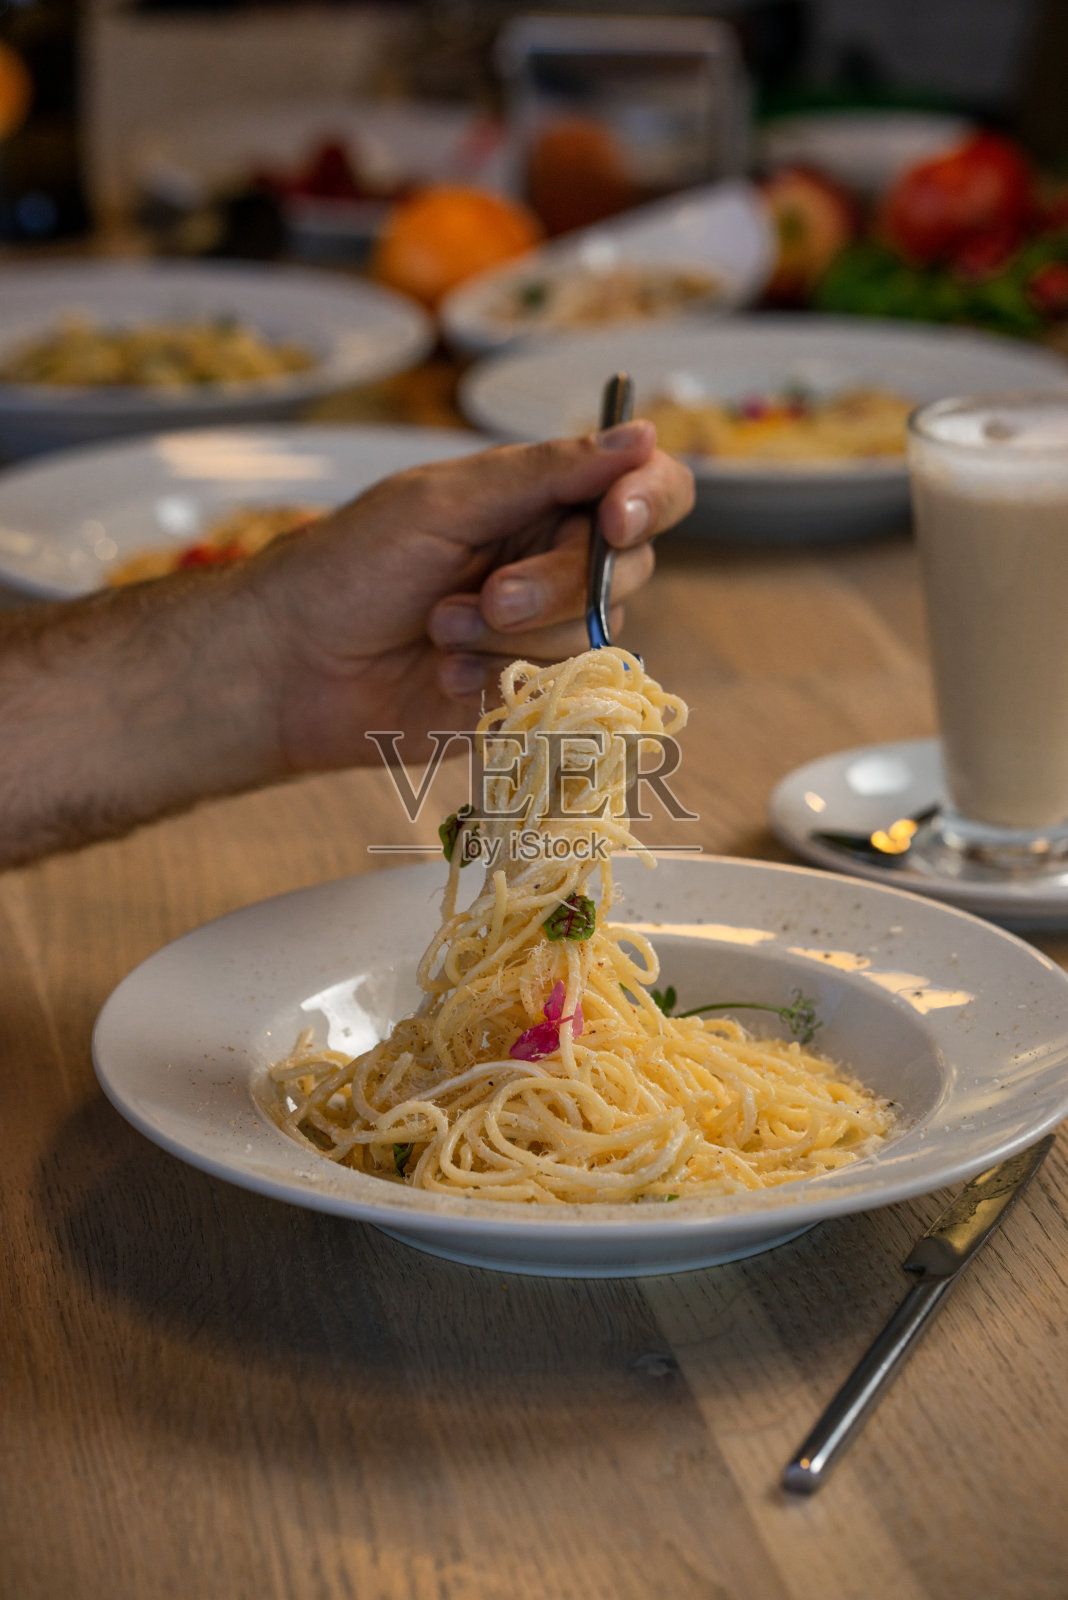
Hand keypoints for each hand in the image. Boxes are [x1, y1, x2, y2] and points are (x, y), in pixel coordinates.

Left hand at [251, 420, 693, 771]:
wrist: (289, 665)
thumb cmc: (349, 567)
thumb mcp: (445, 501)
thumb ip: (546, 472)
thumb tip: (647, 436)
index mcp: (541, 500)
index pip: (646, 490)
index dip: (649, 501)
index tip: (615, 521)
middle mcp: (555, 564)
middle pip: (627, 571)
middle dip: (554, 586)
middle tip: (486, 597)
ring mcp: (544, 634)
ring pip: (596, 637)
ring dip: (510, 636)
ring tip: (437, 631)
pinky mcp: (528, 695)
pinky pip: (559, 691)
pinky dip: (497, 678)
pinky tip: (442, 674)